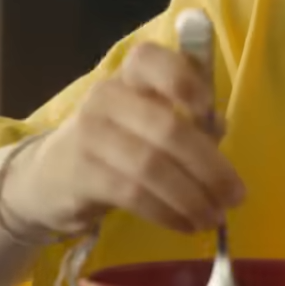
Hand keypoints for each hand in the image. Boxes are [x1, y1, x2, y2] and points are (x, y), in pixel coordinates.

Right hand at [1, 42, 245, 236]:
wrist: (48, 177)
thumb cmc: (116, 143)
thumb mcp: (149, 120)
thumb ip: (189, 118)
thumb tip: (219, 125)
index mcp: (130, 75)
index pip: (152, 59)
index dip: (184, 80)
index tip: (209, 110)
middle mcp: (107, 96)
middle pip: (166, 127)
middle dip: (209, 166)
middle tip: (236, 196)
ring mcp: (90, 134)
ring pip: (151, 166)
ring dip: (191, 197)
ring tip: (215, 218)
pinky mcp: (80, 174)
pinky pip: (133, 194)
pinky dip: (167, 212)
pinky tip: (186, 225)